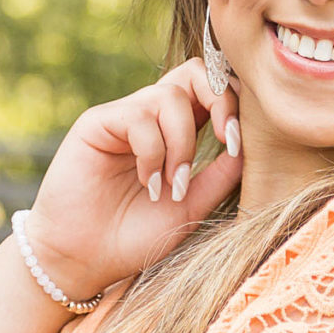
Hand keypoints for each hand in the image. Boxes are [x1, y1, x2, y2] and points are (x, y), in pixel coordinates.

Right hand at [26, 57, 241, 299]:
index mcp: (177, 133)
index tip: (236, 144)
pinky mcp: (97, 123)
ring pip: (170, 97)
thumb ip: (220, 176)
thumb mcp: (191, 207)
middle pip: (195, 72)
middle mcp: (151, 118)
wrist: (85, 260)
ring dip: (182, 144)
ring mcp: (123, 117)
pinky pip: (138, 117)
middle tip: (225, 139)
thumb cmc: (134, 238)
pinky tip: (145, 182)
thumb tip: (248, 145)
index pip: (213, 92)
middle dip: (219, 99)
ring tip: (169, 184)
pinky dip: (152, 152)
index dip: (232, 106)